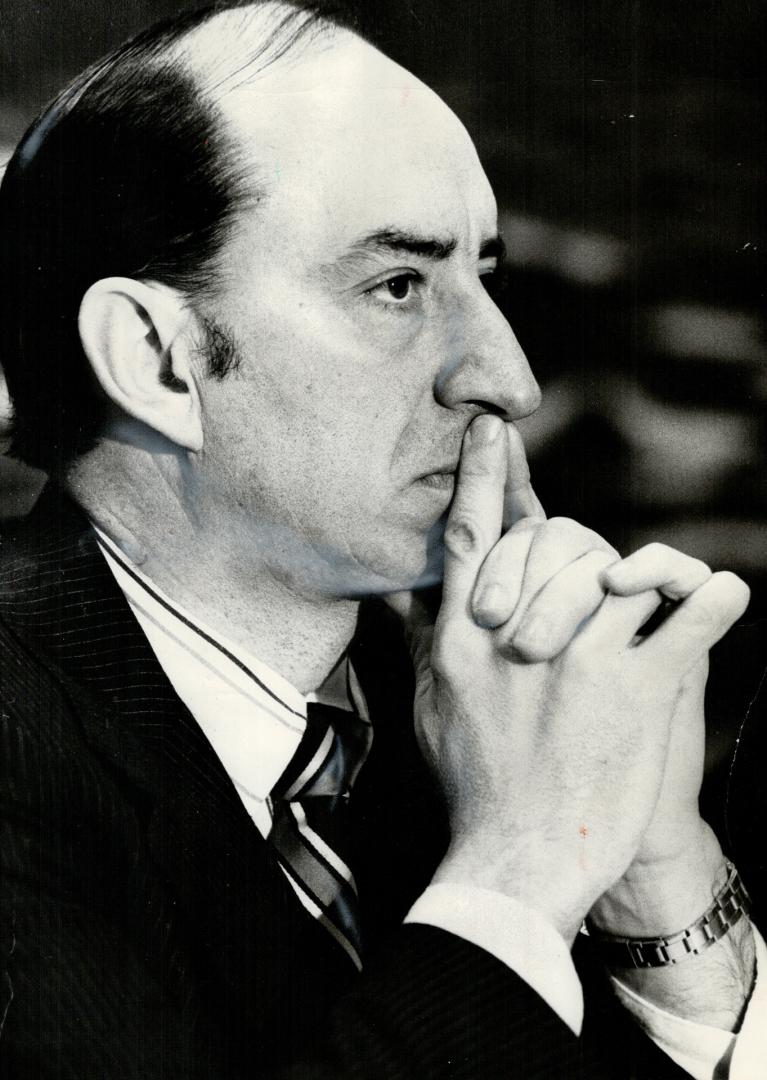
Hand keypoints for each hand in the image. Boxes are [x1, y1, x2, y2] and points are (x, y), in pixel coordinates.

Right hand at [390, 414, 748, 943]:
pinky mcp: (635, 693)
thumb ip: (423, 640)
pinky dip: (714, 602)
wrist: (516, 861)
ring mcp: (580, 661)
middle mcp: (517, 637)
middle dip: (572, 541)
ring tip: (657, 589)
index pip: (473, 537)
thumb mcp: (429, 706)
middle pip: (552, 542)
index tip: (495, 427)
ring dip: (645, 571)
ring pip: (617, 570)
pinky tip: (728, 593)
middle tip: (596, 569)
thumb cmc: (473, 788)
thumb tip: (401, 595)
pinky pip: (688, 625)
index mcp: (464, 639)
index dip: (483, 475)